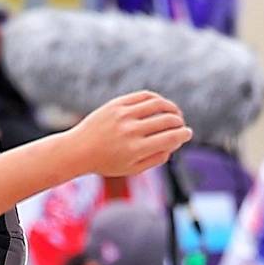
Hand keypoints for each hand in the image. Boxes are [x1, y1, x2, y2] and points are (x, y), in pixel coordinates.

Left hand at [69, 91, 191, 177]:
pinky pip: (145, 96)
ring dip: (172, 108)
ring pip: (159, 104)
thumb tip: (175, 143)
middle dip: (179, 123)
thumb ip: (156, 158)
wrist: (76, 150)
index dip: (184, 135)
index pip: (171, 138)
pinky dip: (158, 99)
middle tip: (180, 126)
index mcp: (135, 149)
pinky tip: (161, 105)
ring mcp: (123, 115)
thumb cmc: (105, 162)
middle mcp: (130, 131)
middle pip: (168, 121)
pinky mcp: (116, 104)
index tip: (187, 134)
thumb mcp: (131, 168)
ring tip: (175, 114)